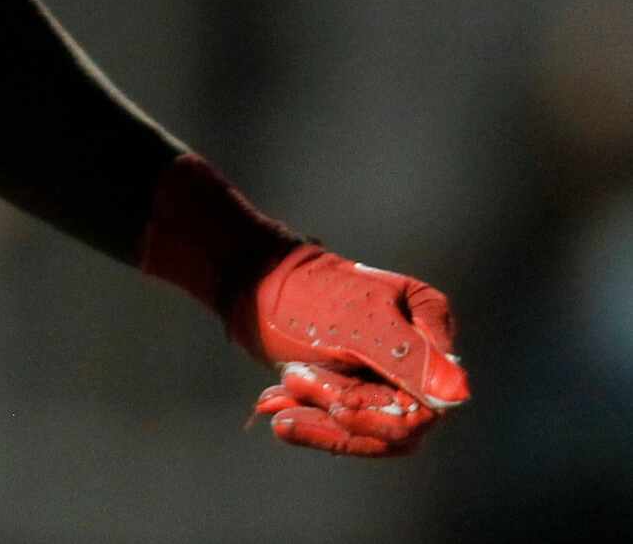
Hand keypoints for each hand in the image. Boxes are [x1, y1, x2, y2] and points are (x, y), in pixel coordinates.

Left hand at [241, 246, 471, 456]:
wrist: (250, 278)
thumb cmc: (306, 291)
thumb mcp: (357, 324)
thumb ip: (405, 359)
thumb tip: (458, 394)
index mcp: (429, 325)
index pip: (427, 402)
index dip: (381, 414)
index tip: (338, 408)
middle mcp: (418, 353)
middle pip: (396, 421)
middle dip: (339, 409)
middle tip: (293, 377)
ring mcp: (387, 372)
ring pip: (366, 428)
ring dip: (317, 416)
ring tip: (276, 396)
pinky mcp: (355, 386)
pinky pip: (341, 424)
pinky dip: (307, 420)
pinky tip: (273, 406)